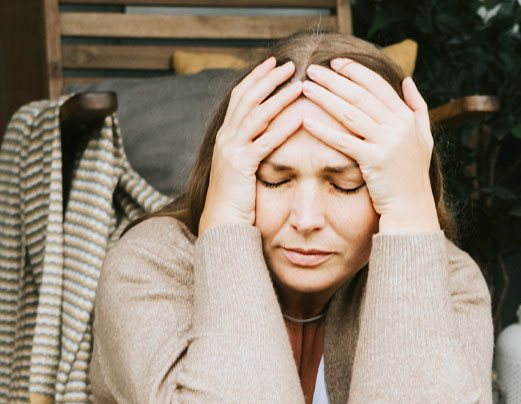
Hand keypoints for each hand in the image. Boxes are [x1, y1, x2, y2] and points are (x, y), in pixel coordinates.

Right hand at [198, 58, 302, 235]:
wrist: (221, 223)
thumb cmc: (236, 200)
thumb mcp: (242, 167)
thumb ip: (252, 148)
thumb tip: (268, 136)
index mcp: (226, 136)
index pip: (241, 97)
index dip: (256, 78)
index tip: (273, 63)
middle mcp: (225, 138)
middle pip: (247, 98)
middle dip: (268, 79)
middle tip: (289, 64)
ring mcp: (231, 150)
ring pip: (256, 115)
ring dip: (278, 97)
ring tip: (299, 84)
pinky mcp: (240, 165)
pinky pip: (264, 141)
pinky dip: (282, 128)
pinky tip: (299, 118)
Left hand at [300, 58, 439, 233]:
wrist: (412, 206)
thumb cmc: (412, 174)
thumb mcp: (423, 137)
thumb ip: (418, 107)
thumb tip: (407, 80)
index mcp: (407, 117)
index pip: (378, 85)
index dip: (355, 71)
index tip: (336, 62)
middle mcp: (398, 126)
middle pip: (360, 95)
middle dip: (334, 80)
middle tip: (312, 69)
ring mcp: (387, 143)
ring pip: (350, 114)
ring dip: (326, 98)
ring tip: (305, 88)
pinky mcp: (374, 161)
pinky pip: (344, 142)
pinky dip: (324, 131)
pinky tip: (307, 122)